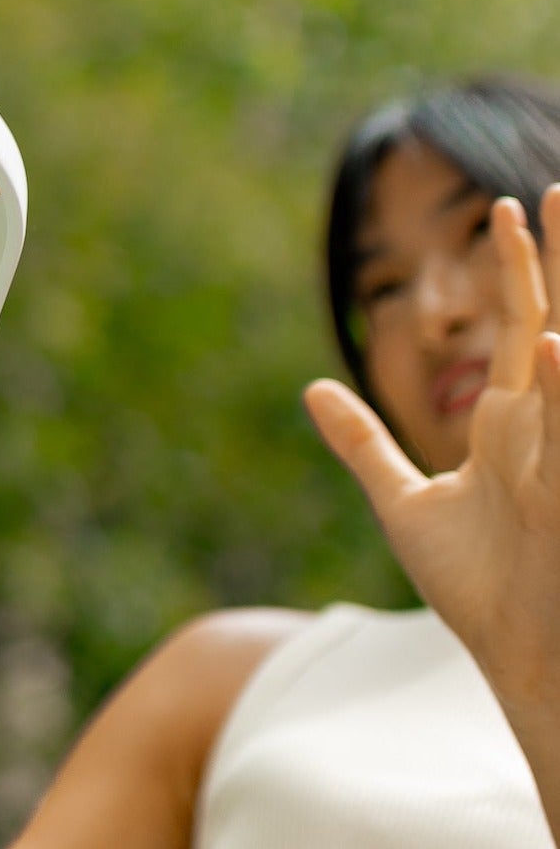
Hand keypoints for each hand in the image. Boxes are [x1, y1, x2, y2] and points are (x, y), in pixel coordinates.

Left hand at [304, 187, 559, 711]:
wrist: (523, 661)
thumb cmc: (482, 590)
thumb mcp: (404, 503)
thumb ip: (363, 444)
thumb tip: (314, 389)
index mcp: (517, 424)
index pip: (523, 323)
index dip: (517, 266)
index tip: (505, 206)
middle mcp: (549, 428)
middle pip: (556, 322)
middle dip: (559, 260)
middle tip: (553, 187)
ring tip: (557, 221)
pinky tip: (557, 343)